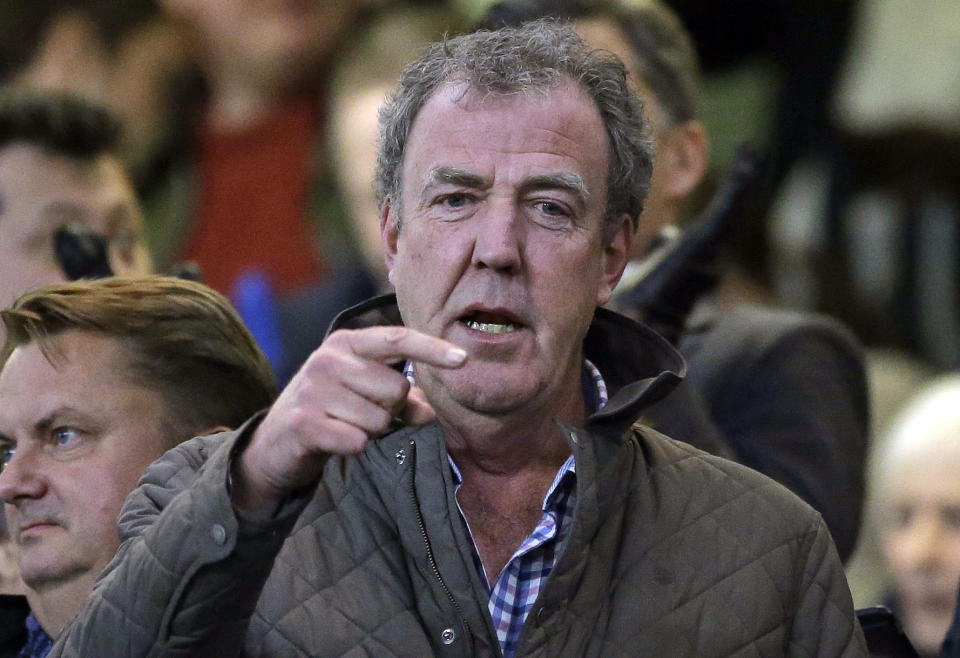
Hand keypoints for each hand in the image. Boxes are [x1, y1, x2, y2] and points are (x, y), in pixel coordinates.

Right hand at [232, 326, 466, 519]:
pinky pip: (358, 441)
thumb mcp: (363, 396)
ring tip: (343, 426)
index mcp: (346, 343)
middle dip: (389, 410)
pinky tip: (333, 441)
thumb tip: (430, 413)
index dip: (432, 349)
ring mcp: (313, 389)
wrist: (274, 444)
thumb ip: (400, 399)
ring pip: (379, 419)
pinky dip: (354, 447)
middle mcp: (328, 359)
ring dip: (370, 432)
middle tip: (359, 413)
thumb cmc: (329, 412)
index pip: (397, 340)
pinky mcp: (305, 422)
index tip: (464, 359)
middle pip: (396, 389)